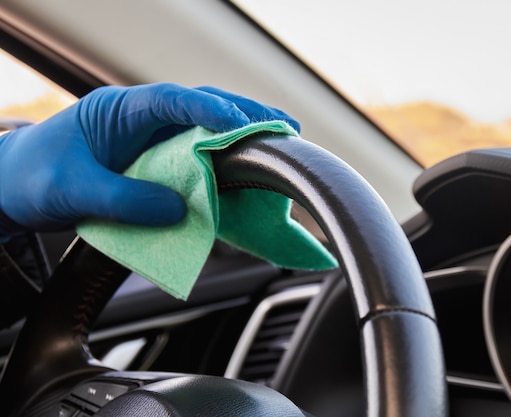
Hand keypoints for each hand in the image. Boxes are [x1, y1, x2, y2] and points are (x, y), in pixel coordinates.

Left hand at [0, 83, 299, 237]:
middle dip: (244, 114)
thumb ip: (126, 200)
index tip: (244, 127)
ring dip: (241, 133)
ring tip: (279, 140)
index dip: (211, 110)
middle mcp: (141, 119)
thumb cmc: (33, 178)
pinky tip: (246, 168)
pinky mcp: (154, 161)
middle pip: (201, 106)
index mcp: (118, 110)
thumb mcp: (74, 190)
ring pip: (203, 128)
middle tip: (285, 127)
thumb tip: (179, 209)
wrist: (13, 189)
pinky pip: (195, 156)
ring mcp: (149, 139)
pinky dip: (223, 160)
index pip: (173, 100)